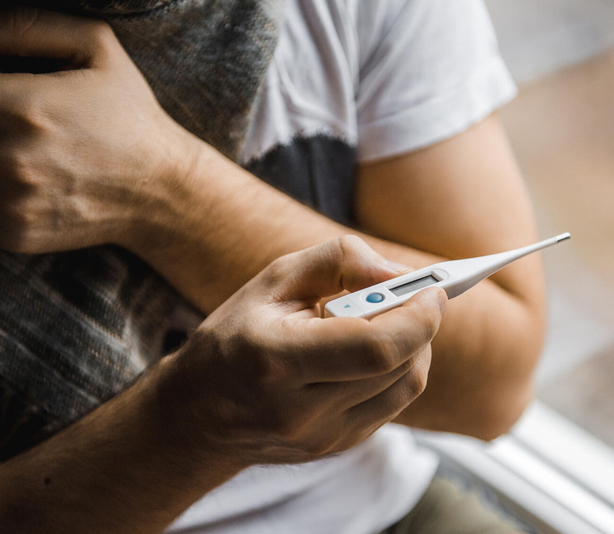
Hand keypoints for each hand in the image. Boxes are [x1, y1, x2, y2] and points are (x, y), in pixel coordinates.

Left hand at [0, 8, 188, 253]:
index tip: (4, 97)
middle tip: (17, 123)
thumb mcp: (99, 49)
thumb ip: (31, 27)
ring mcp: (15, 202)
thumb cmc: (132, 119)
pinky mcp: (17, 233)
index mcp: (26, 108)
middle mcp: (14, 159)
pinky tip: (29, 183)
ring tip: (28, 152)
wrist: (164, 192)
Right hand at [166, 236, 445, 465]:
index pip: (376, 347)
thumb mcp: (273, 280)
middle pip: (399, 366)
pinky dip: (397, 371)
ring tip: (388, 322)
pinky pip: (392, 405)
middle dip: (420, 323)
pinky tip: (372, 354)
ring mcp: (321, 438)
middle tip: (413, 296)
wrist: (200, 412)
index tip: (433, 289)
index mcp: (277, 359)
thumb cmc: (235, 335)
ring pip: (405, 388)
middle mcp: (300, 411)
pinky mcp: (336, 447)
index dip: (418, 316)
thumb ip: (337, 261)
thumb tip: (397, 274)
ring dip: (414, 347)